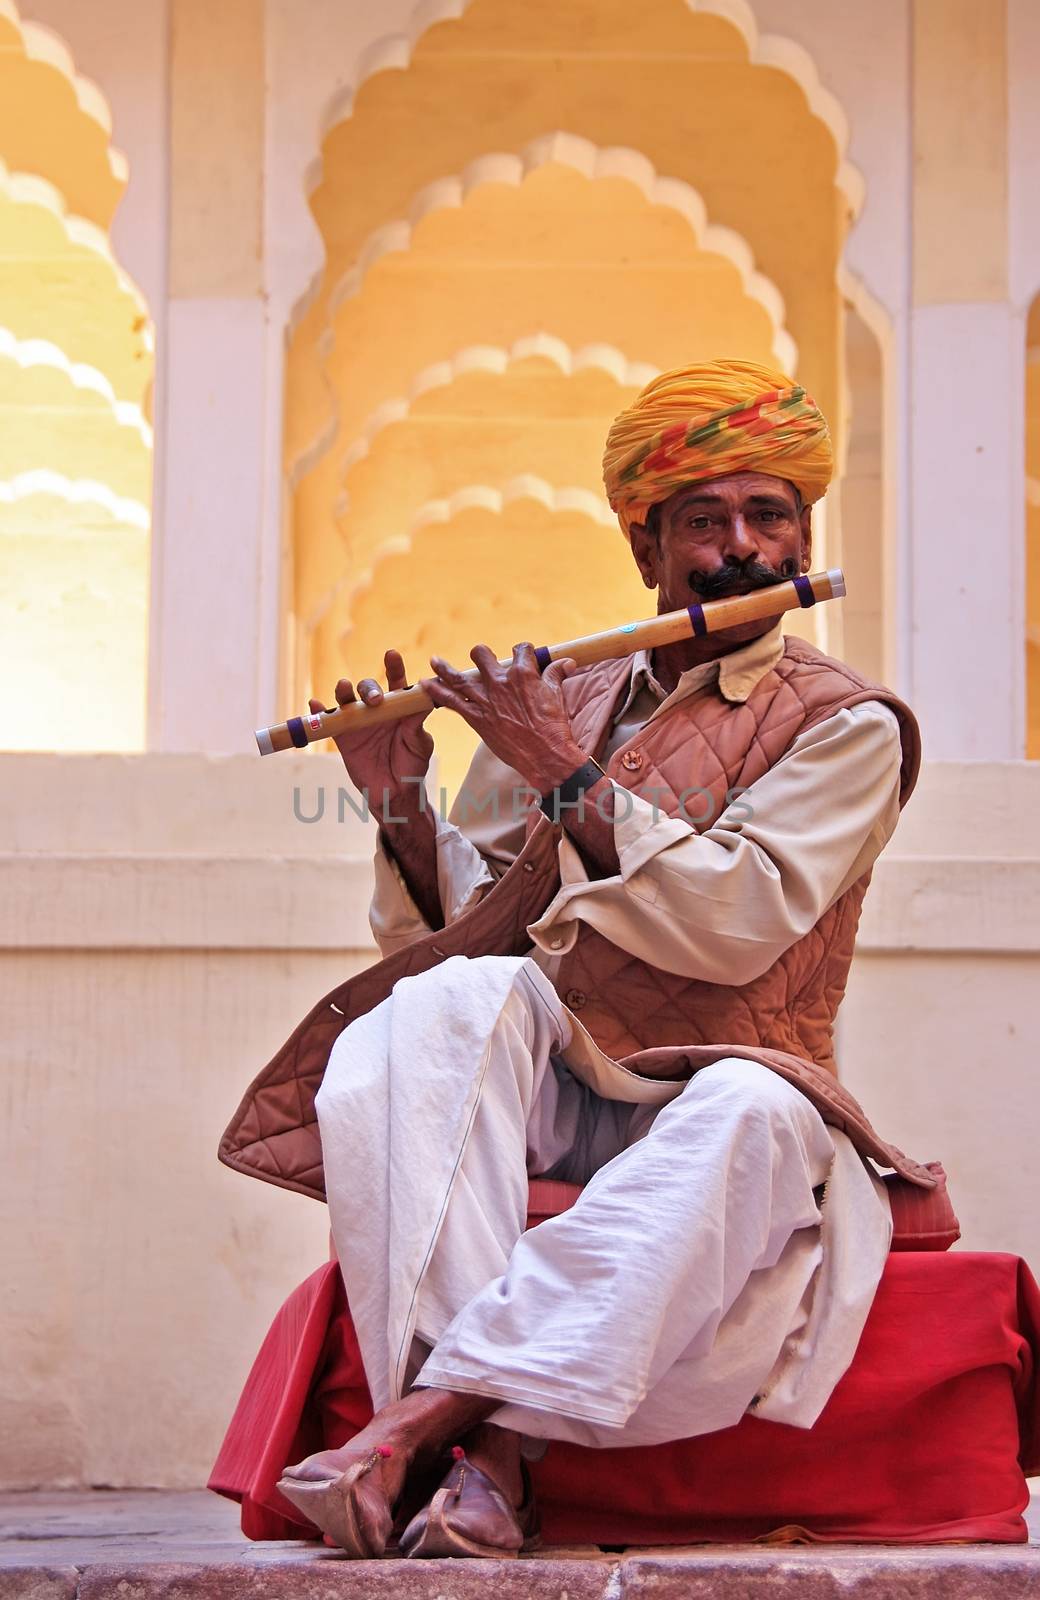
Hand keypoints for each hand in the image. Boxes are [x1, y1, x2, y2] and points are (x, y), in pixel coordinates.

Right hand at [311, 649, 433, 806]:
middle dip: (369, 688)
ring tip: (343, 687)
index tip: (391, 655)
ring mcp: (357, 721)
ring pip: (346, 700)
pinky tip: (314, 704)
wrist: (395, 791)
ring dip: (343, 691)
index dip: (393, 667)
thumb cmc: (412, 763)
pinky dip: (318, 712)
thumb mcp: (420, 742)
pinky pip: (327, 720)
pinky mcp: (342, 736)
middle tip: (374, 700)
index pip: (395, 681)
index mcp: (398, 707)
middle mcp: (376, 710)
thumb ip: (417, 721)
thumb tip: (423, 698)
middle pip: (368, 688)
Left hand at [421, 642, 583, 791]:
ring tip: (434, 661)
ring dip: (445, 668)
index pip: (520, 650)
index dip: (522, 652)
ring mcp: (486, 699)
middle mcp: (501, 682)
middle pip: (483, 655)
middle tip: (482, 661)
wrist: (545, 755)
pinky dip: (437, 692)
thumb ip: (556, 675)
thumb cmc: (554, 726)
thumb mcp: (557, 695)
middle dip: (483, 655)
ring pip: (460, 676)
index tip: (522, 657)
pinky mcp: (477, 717)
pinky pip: (450, 701)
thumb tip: (566, 661)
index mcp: (523, 674)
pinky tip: (426, 685)